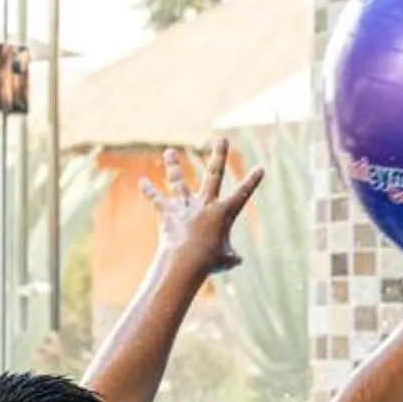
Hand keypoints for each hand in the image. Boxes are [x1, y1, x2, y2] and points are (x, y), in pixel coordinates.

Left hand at [143, 140, 263, 275]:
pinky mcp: (169, 213)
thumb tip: (237, 260)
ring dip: (173, 165)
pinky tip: (142, 182)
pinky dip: (149, 192)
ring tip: (168, 151)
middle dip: (219, 155)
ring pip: (178, 181)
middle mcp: (206, 204)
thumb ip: (231, 257)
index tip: (261, 167)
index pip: (243, 194)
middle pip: (214, 174)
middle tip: (222, 139)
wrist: (186, 260)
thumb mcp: (226, 260)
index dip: (253, 181)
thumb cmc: (209, 262)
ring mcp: (186, 207)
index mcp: (224, 213)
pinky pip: (158, 200)